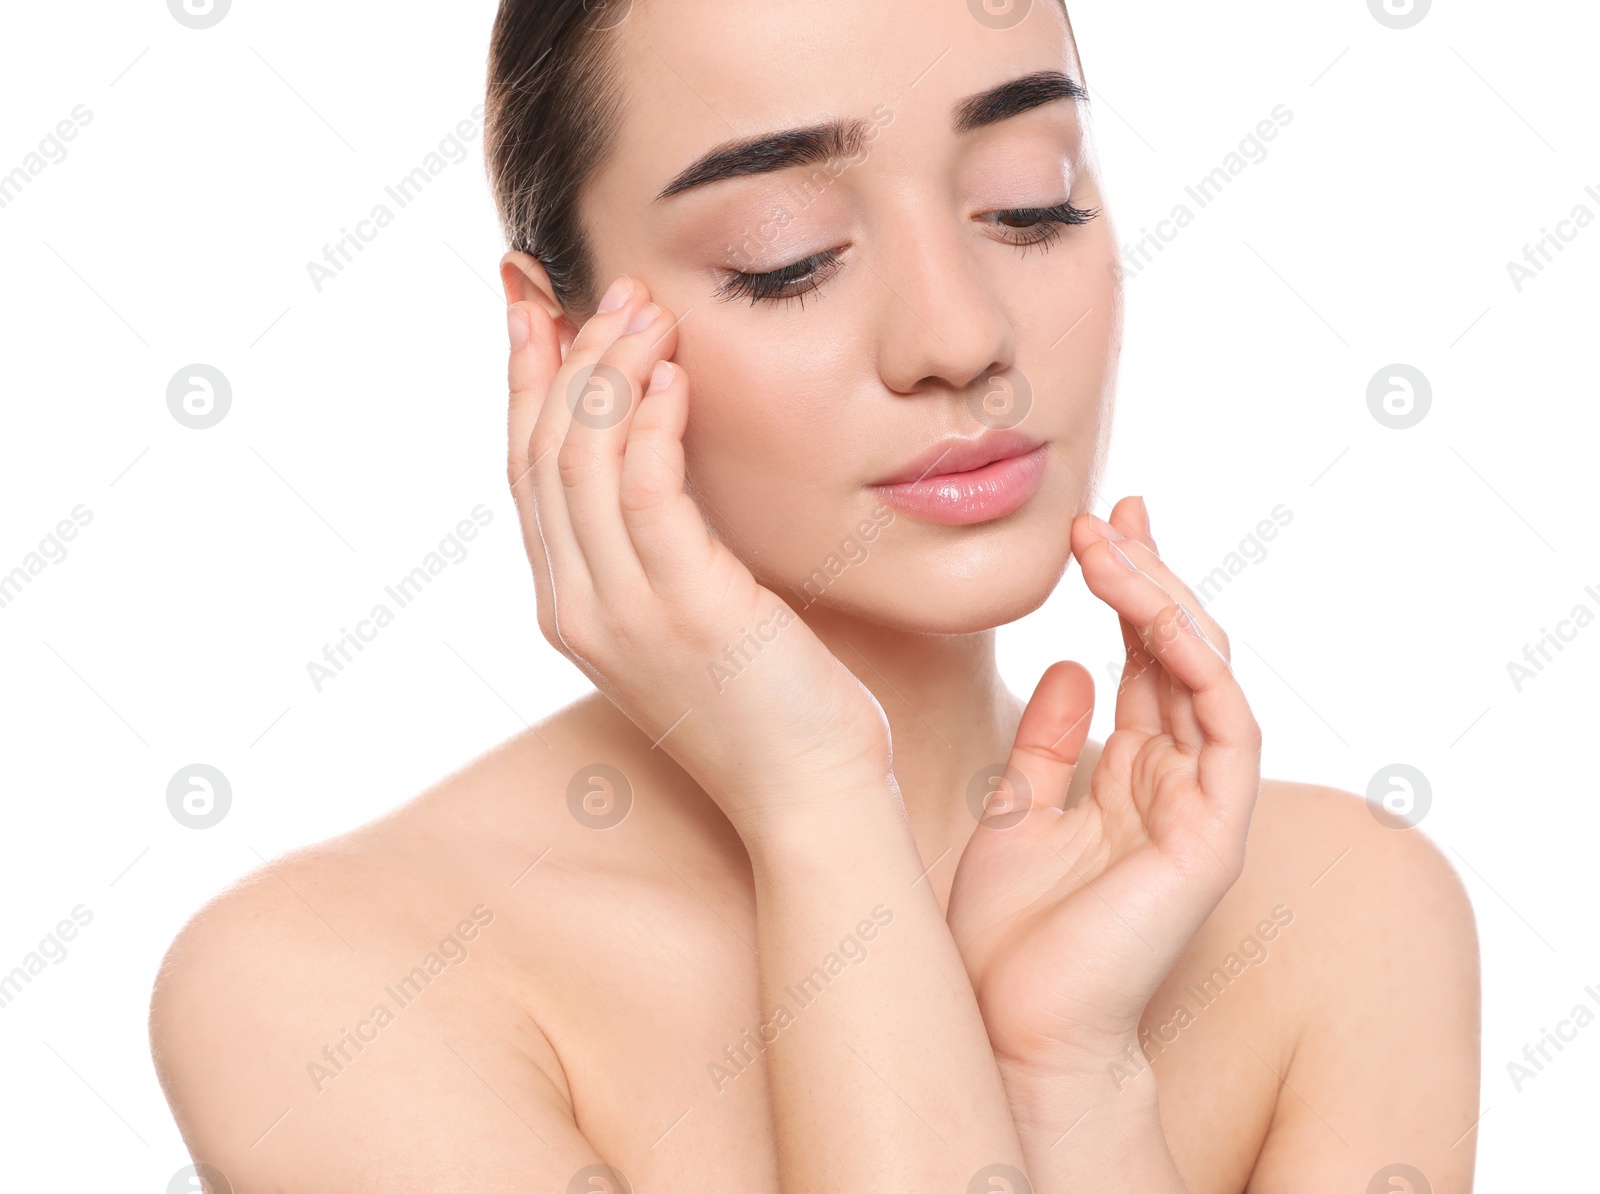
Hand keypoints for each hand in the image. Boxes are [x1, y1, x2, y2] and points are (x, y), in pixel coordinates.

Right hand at [505, 276, 892, 834]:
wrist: (811, 796)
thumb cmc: (770, 706)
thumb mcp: (691, 619)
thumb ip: (659, 549)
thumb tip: (659, 463)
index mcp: (573, 609)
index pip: (525, 473)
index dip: (526, 383)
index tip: (538, 308)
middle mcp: (578, 609)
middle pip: (540, 454)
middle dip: (566, 358)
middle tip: (607, 290)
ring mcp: (625, 614)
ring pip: (581, 461)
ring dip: (608, 373)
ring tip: (646, 311)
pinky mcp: (687, 609)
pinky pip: (646, 493)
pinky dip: (649, 423)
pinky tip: (675, 376)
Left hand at [946, 496, 1261, 1079]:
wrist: (1009, 1028)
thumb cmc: (1005, 936)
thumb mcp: (1013, 812)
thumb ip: (1048, 744)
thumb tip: (1068, 668)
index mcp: (1129, 777)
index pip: (1143, 662)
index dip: (1125, 590)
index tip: (1093, 527)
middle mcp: (1173, 784)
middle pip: (1179, 656)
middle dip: (1149, 576)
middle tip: (1110, 510)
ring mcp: (1199, 809)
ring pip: (1206, 678)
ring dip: (1166, 603)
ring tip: (1115, 545)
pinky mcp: (1212, 838)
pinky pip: (1226, 733)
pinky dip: (1198, 667)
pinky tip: (1156, 616)